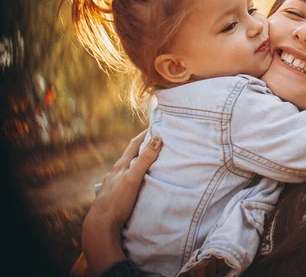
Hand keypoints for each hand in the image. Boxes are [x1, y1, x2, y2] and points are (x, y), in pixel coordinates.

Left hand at [75, 130, 161, 276]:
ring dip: (137, 163)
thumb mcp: (132, 178)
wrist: (100, 227)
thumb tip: (157, 138)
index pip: (134, 144)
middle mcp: (115, 173)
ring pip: (127, 169)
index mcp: (120, 166)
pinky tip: (135, 183)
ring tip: (148, 161)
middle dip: (142, 147)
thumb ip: (144, 159)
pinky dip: (133, 176)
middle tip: (156, 141)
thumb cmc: (116, 202)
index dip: (145, 134)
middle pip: (130, 155)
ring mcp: (113, 185)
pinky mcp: (113, 197)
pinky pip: (125, 181)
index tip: (156, 126)